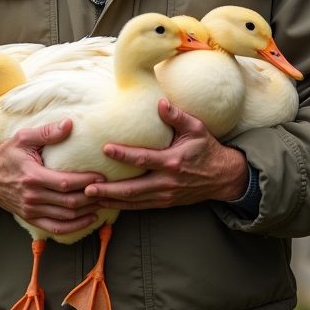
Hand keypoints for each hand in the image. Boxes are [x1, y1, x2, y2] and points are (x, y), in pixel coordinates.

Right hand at [0, 119, 106, 234]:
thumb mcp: (23, 138)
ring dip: (88, 212)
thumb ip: (46, 132)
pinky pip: (56, 227)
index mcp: (32, 176)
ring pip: (66, 216)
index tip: (102, 176)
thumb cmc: (6, 154)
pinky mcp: (30, 217)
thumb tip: (69, 124)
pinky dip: (75, 227)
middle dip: (92, 197)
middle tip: (109, 190)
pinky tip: (90, 219)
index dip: (86, 182)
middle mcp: (32, 197)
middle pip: (69, 202)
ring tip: (104, 202)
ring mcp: (31, 210)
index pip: (65, 183)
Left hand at [85, 100, 248, 209]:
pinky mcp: (164, 203)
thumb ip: (177, 117)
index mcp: (173, 162)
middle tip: (87, 187)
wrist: (223, 177)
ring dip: (111, 200)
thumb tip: (160, 103)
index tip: (105, 148)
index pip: (144, 159)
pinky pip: (140, 207)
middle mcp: (167, 182)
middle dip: (109, 189)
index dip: (124, 154)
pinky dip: (122, 207)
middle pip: (133, 189)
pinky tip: (106, 203)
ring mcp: (165, 195)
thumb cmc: (207, 149)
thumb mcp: (197, 128)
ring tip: (89, 197)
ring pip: (134, 202)